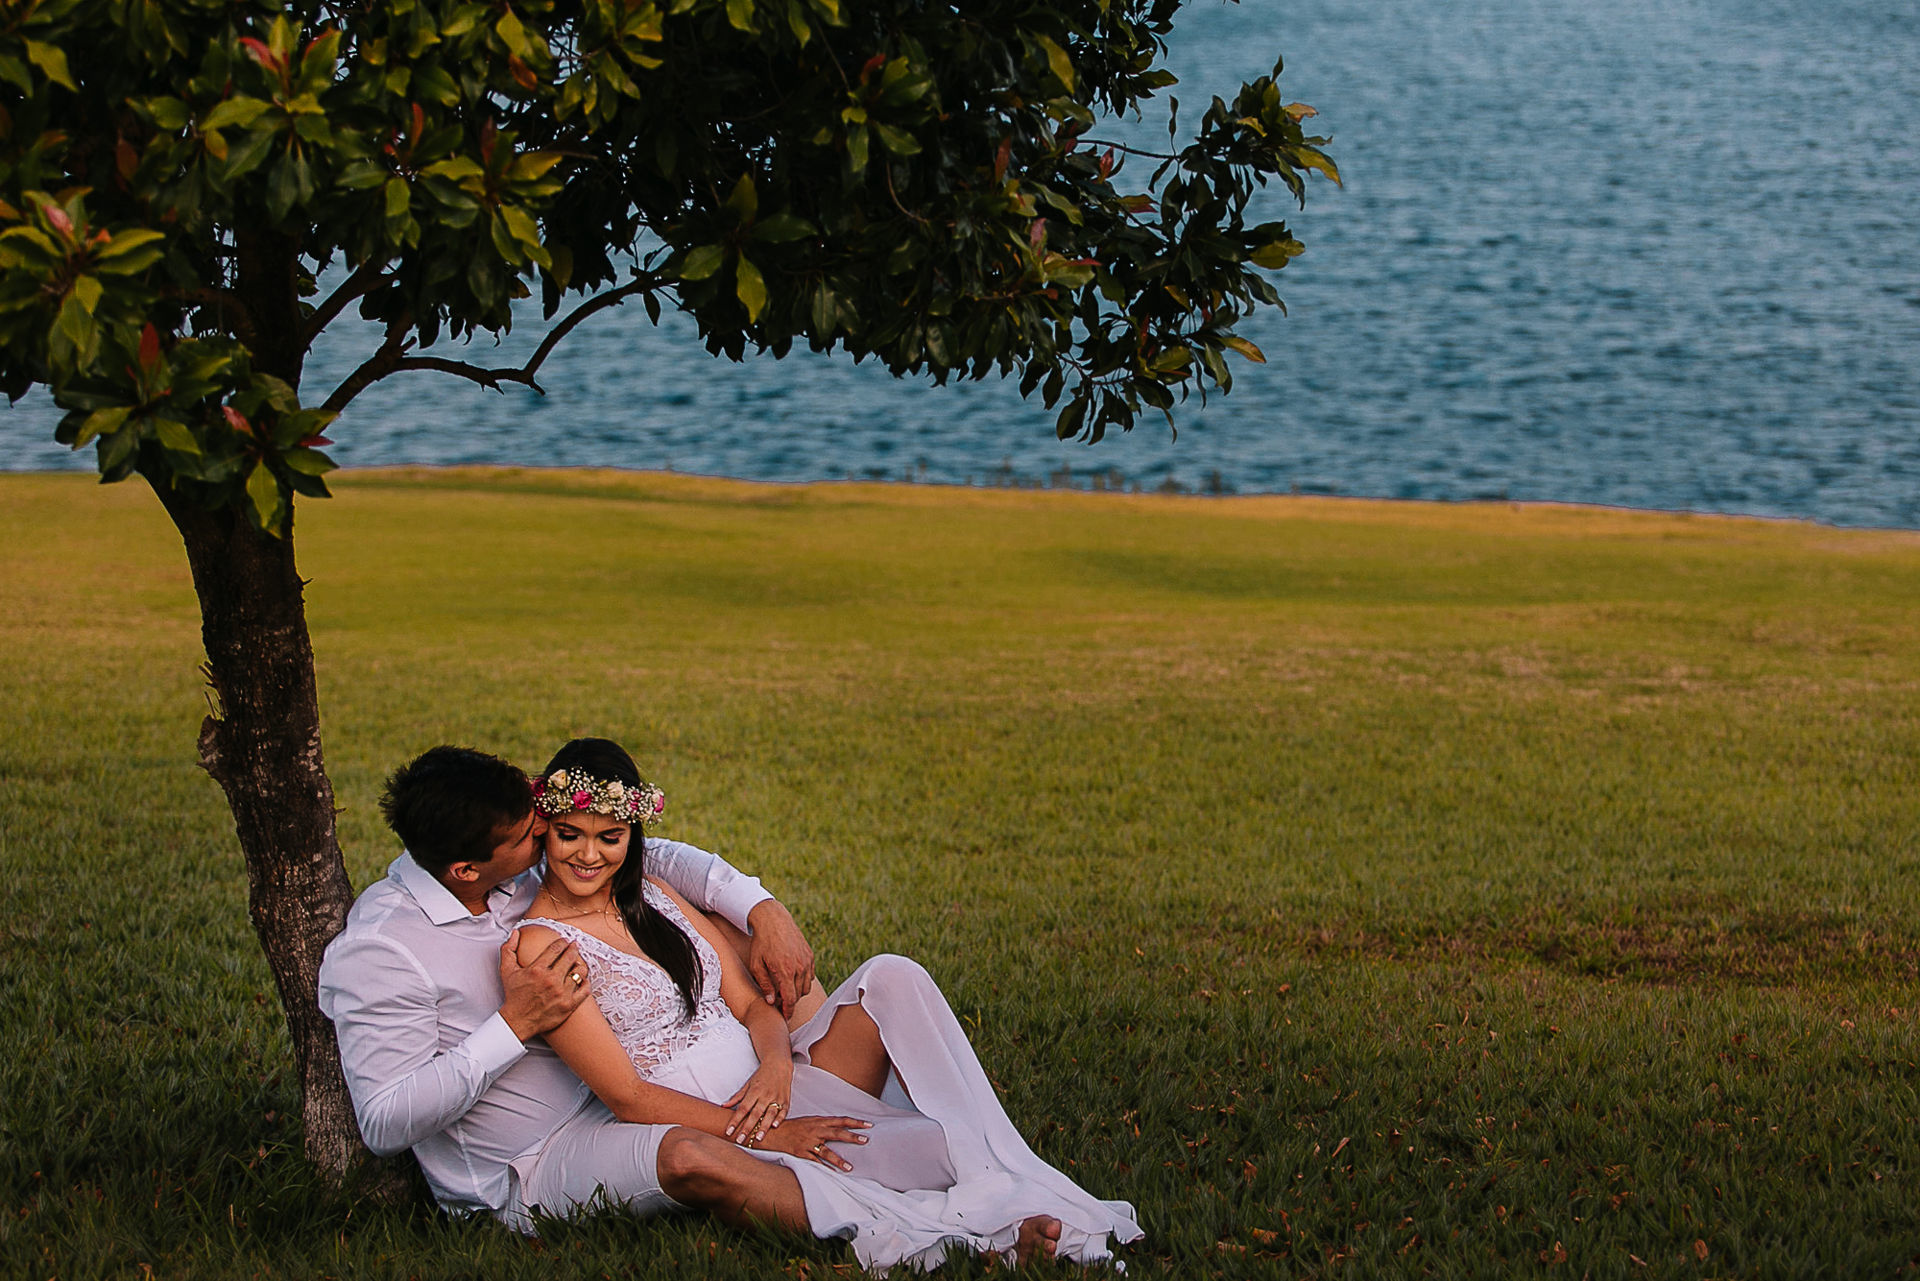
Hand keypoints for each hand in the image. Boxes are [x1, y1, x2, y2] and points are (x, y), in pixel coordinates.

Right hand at [498, 931, 589, 1039]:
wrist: (518, 1021)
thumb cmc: (514, 996)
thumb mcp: (506, 971)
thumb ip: (508, 949)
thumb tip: (516, 933)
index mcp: (537, 970)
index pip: (556, 948)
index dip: (563, 942)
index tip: (565, 941)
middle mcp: (551, 980)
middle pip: (570, 957)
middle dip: (574, 948)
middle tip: (574, 946)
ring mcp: (561, 993)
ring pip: (580, 972)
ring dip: (580, 965)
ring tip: (578, 963)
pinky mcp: (568, 1005)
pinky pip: (585, 990)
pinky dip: (585, 982)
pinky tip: (582, 979)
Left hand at [722, 1058, 793, 1145]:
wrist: (779, 1065)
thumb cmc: (762, 1076)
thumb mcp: (748, 1084)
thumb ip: (737, 1097)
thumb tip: (723, 1106)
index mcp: (754, 1091)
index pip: (743, 1108)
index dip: (735, 1120)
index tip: (728, 1131)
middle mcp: (765, 1095)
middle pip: (755, 1113)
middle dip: (747, 1128)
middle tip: (740, 1140)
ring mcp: (777, 1097)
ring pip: (770, 1114)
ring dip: (764, 1127)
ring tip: (758, 1138)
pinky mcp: (786, 1100)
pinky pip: (783, 1111)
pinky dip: (780, 1119)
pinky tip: (775, 1126)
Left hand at [746, 900, 815, 1018]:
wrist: (774, 920)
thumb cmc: (761, 942)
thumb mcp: (756, 964)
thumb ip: (764, 984)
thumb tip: (771, 1001)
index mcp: (785, 970)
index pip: (790, 999)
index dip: (788, 1011)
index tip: (784, 1017)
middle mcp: (799, 967)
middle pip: (799, 995)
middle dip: (790, 1001)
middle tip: (780, 1002)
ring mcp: (806, 960)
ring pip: (807, 986)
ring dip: (797, 992)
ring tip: (785, 990)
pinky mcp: (810, 955)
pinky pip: (810, 975)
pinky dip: (803, 980)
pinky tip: (792, 978)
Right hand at [753, 1114, 871, 1172]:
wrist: (769, 1132)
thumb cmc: (790, 1128)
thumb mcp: (807, 1122)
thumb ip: (822, 1125)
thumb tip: (838, 1128)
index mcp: (818, 1121)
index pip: (840, 1120)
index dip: (855, 1122)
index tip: (869, 1125)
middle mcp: (814, 1130)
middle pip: (837, 1132)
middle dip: (852, 1136)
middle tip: (866, 1140)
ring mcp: (807, 1142)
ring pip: (826, 1151)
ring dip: (839, 1160)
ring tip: (850, 1168)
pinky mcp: (800, 1153)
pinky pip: (814, 1162)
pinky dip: (824, 1169)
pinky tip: (832, 1175)